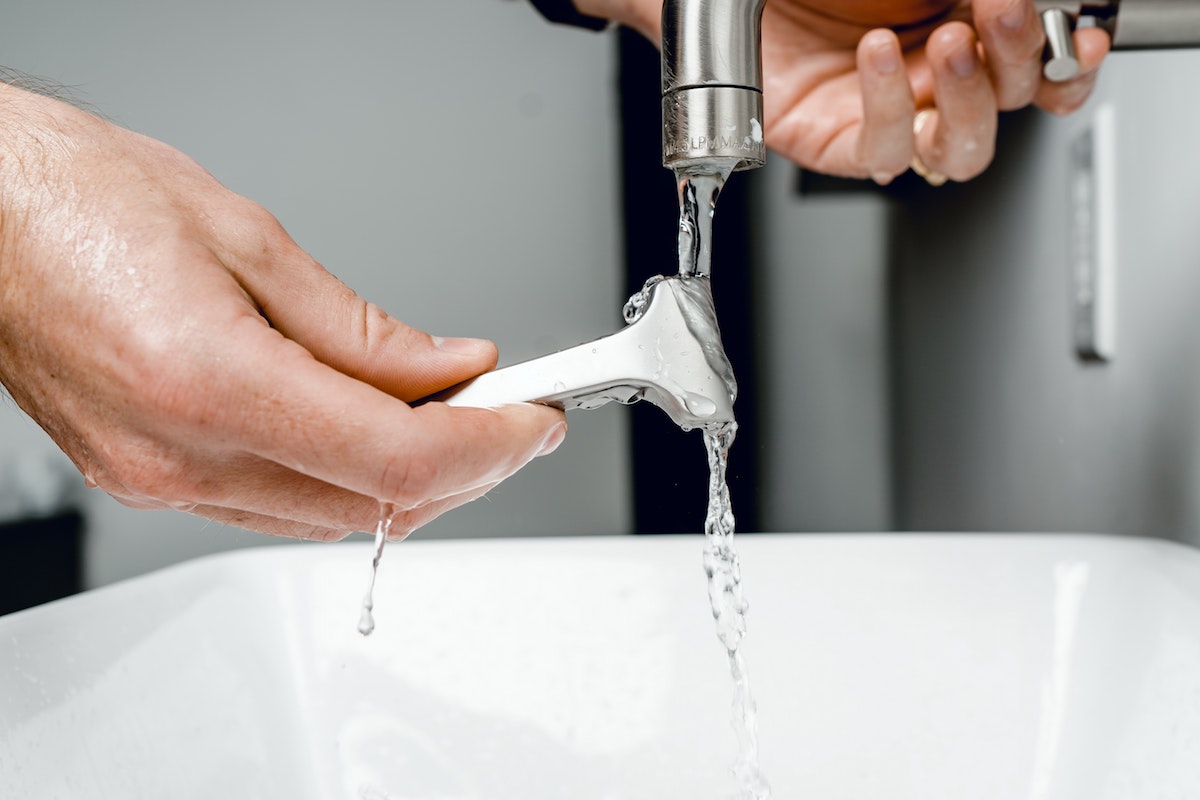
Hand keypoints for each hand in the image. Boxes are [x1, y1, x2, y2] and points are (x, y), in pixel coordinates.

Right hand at [0, 84, 565, 540]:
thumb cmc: (77, 200)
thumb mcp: (248, 239)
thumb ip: (363, 328)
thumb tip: (449, 367)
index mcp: (206, 382)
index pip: (394, 459)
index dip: (486, 446)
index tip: (532, 418)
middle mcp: (179, 455)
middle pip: (374, 504)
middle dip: (467, 465)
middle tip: (511, 410)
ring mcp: (159, 481)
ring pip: (332, 517)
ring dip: (411, 476)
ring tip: (453, 410)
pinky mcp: (150, 479)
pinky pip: (280, 507)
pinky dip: (346, 476)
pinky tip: (373, 426)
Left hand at [583, 0, 1110, 182]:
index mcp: (962, 27)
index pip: (1037, 68)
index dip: (1067, 63)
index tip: (1078, 38)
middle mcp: (930, 77)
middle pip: (1010, 103)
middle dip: (1018, 57)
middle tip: (1003, 11)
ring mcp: (888, 114)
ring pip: (960, 148)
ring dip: (969, 98)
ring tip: (948, 41)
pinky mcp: (839, 144)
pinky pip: (884, 150)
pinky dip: (890, 104)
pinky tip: (876, 56)